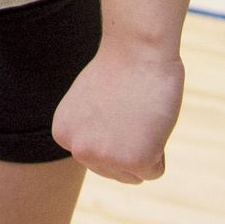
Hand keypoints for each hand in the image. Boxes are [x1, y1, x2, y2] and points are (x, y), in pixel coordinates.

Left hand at [50, 34, 182, 183]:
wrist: (138, 49)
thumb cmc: (121, 69)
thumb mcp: (89, 104)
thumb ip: (90, 130)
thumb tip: (101, 149)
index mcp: (63, 134)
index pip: (97, 156)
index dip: (114, 133)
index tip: (114, 106)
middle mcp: (78, 150)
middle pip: (115, 171)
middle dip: (130, 144)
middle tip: (130, 109)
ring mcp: (105, 158)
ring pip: (135, 175)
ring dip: (145, 148)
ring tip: (138, 115)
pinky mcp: (134, 161)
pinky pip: (155, 172)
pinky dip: (161, 151)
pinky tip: (150, 123)